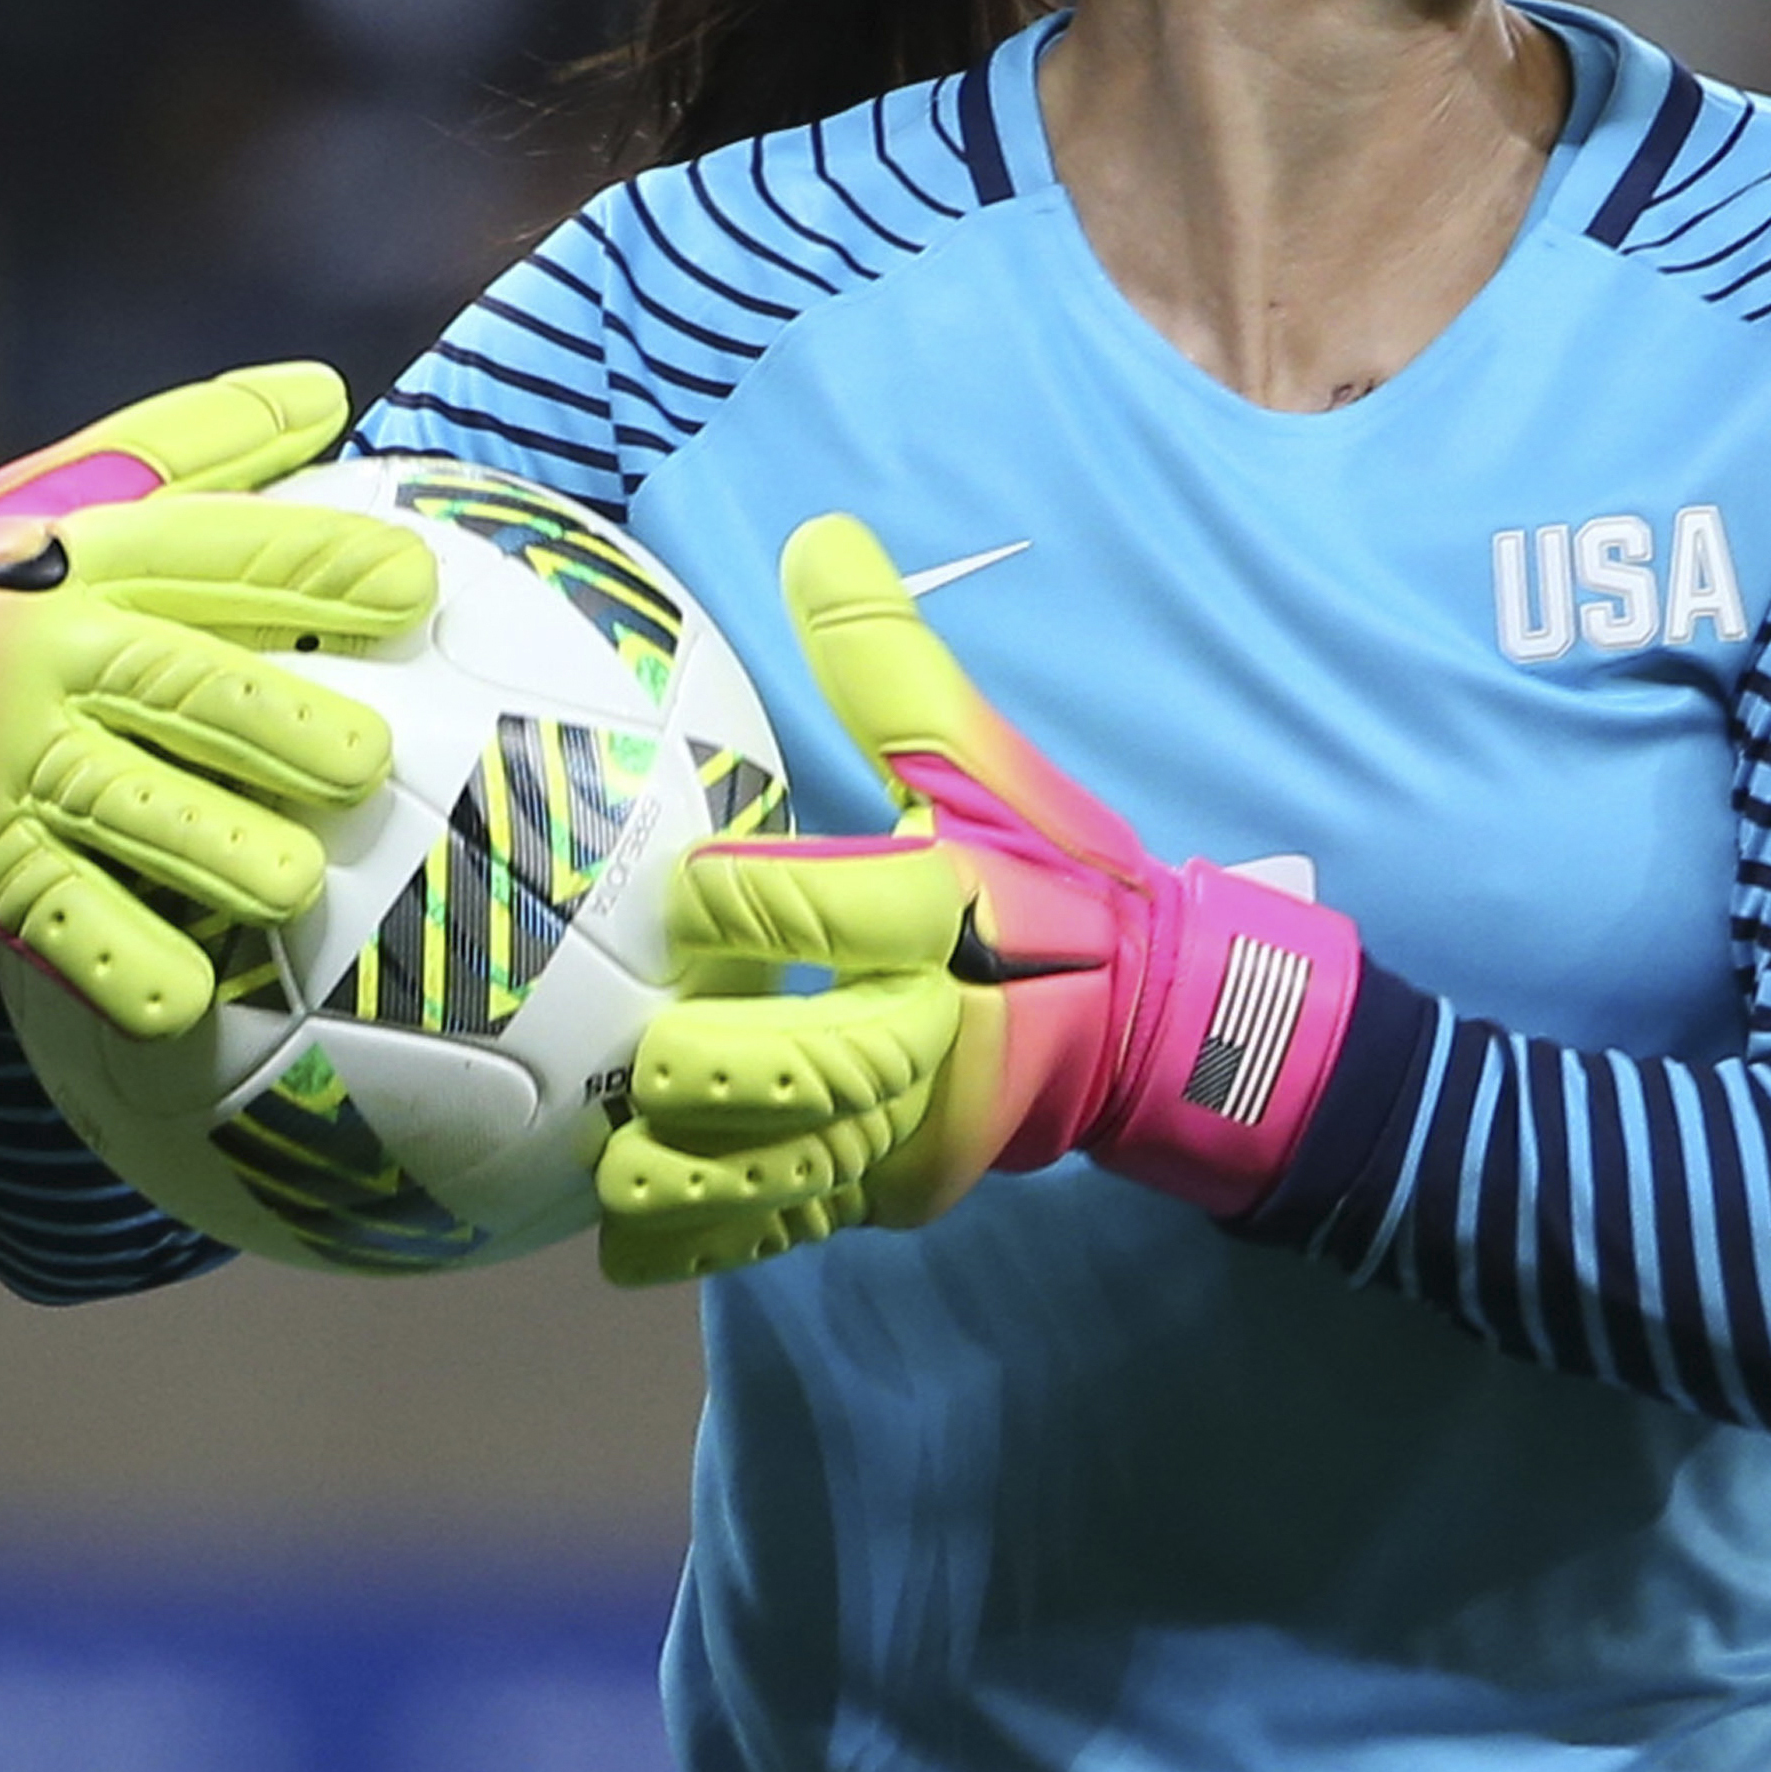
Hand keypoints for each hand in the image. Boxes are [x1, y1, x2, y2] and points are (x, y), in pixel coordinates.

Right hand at [0, 362, 432, 1036]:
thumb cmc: (6, 578)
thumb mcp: (84, 494)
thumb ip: (206, 445)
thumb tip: (331, 390)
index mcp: (97, 556)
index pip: (218, 553)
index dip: (313, 566)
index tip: (414, 583)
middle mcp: (55, 649)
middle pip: (176, 682)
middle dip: (268, 722)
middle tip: (365, 759)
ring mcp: (9, 756)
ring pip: (120, 804)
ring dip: (206, 847)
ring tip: (293, 884)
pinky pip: (49, 912)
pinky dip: (110, 959)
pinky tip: (181, 1003)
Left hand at [591, 514, 1368, 1278]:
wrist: (1159, 1021)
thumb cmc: (1053, 879)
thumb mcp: (982, 763)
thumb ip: (888, 661)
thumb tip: (815, 533)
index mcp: (953, 910)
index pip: (847, 907)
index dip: (758, 904)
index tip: (689, 891)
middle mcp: (937, 1028)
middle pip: (816, 1066)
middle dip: (717, 1067)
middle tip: (645, 1049)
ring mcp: (920, 1126)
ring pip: (795, 1166)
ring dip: (696, 1172)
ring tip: (611, 1163)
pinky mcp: (901, 1188)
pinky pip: (794, 1224)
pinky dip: (712, 1237)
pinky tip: (632, 1238)